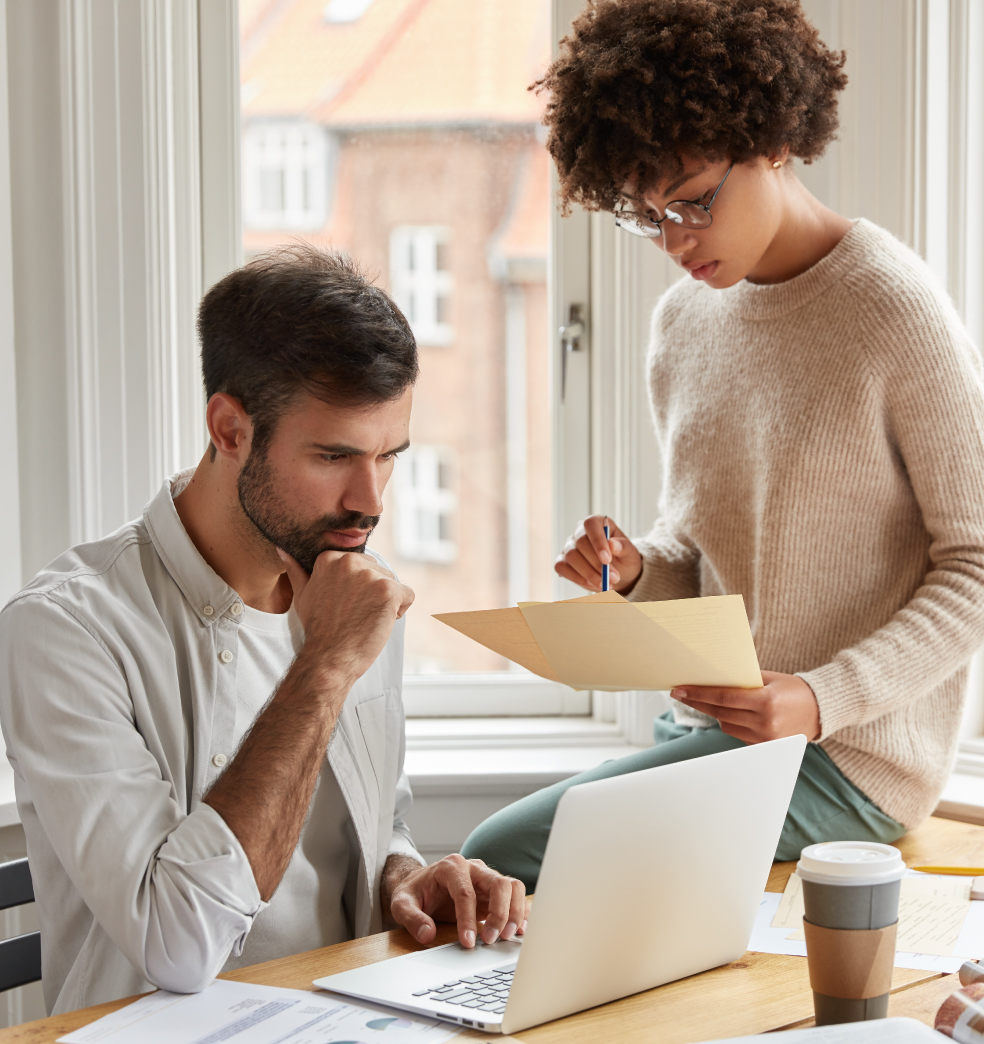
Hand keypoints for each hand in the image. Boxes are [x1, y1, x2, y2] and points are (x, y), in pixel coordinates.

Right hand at [279, 549, 414, 683]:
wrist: (329, 657)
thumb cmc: (318, 629)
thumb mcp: (303, 595)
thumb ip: (297, 571)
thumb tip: (284, 551)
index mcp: (330, 558)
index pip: (361, 565)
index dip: (358, 588)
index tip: (344, 605)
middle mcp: (350, 561)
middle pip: (379, 571)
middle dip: (373, 593)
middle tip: (355, 614)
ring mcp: (370, 575)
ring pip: (394, 583)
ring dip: (386, 603)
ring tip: (365, 619)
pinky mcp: (388, 590)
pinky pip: (408, 595)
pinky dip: (400, 611)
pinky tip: (380, 622)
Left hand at [383, 853, 528, 949]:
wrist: (421, 884)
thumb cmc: (414, 893)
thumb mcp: (402, 904)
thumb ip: (412, 919)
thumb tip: (427, 935)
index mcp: (451, 867)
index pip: (465, 892)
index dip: (468, 919)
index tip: (468, 943)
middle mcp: (473, 868)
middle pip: (498, 884)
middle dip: (499, 914)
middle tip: (491, 940)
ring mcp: (486, 877)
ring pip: (512, 886)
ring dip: (514, 912)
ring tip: (508, 937)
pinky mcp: (494, 890)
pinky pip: (515, 895)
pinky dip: (521, 911)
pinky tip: (519, 930)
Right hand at [554, 515, 642, 593]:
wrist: (617, 574)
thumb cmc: (623, 559)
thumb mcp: (630, 553)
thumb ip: (624, 547)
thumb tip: (612, 544)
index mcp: (597, 523)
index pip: (591, 524)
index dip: (597, 541)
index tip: (607, 560)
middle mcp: (579, 532)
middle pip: (580, 543)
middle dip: (596, 563)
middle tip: (613, 578)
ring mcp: (569, 547)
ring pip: (571, 556)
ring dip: (589, 573)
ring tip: (606, 584)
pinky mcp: (562, 561)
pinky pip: (561, 568)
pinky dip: (577, 578)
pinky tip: (592, 585)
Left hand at [670, 670, 820, 743]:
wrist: (821, 710)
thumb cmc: (794, 689)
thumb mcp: (769, 678)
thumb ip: (743, 680)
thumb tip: (712, 679)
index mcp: (765, 701)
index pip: (723, 697)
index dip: (698, 694)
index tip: (680, 689)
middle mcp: (765, 723)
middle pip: (720, 713)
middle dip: (698, 702)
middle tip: (680, 693)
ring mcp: (766, 739)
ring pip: (726, 726)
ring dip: (717, 713)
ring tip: (713, 701)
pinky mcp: (765, 748)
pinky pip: (738, 735)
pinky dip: (733, 724)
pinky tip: (734, 714)